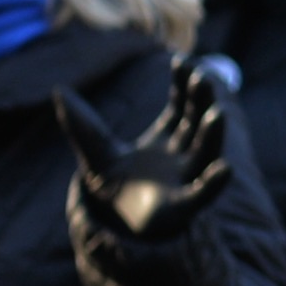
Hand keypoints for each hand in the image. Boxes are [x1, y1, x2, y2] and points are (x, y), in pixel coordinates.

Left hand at [58, 62, 231, 248]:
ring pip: (205, 152)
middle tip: (202, 77)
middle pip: (196, 122)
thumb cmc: (113, 184)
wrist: (112, 224)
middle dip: (201, 100)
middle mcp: (182, 155)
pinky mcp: (182, 207)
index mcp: (166, 138)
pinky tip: (226, 169)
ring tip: (218, 113)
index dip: (183, 84)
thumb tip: (59, 90)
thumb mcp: (95, 149)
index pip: (180, 105)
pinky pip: (203, 194)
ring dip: (213, 133)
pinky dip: (215, 183)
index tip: (181, 61)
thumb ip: (81, 123)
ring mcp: (184, 179)